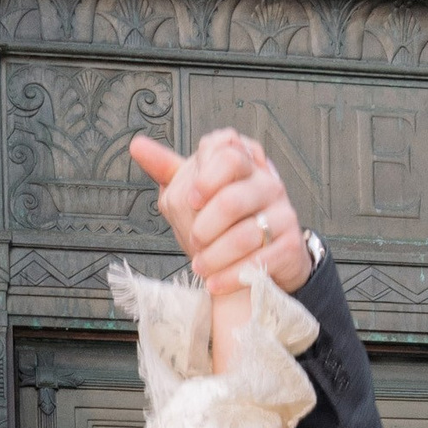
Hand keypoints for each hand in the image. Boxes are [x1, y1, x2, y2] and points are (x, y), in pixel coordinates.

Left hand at [131, 130, 313, 298]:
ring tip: (200, 266)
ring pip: (244, 234)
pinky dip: (231, 276)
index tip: (191, 199)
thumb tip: (137, 146)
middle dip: (205, 225)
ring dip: (214, 256)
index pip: (228, 153)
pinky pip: (258, 262)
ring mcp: (282, 215)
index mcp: (245, 164)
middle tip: (194, 240)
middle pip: (232, 198)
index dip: (206, 176)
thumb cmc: (229, 220)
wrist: (268, 256)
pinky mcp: (289, 246)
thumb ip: (170, 169)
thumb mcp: (200, 191)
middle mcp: (267, 185)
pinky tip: (215, 282)